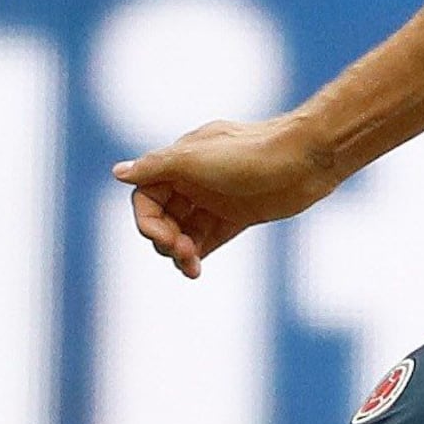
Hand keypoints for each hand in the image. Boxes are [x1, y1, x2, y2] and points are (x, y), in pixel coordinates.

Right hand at [115, 114, 346, 278]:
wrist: (305, 160)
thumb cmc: (250, 153)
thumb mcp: (195, 158)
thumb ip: (156, 167)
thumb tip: (117, 173)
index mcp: (180, 160)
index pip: (146, 195)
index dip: (147, 220)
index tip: (163, 239)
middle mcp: (194, 179)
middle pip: (163, 216)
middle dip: (165, 238)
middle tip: (181, 253)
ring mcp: (216, 198)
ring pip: (184, 230)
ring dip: (180, 250)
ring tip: (191, 266)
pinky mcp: (237, 215)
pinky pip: (207, 238)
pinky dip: (198, 254)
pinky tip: (196, 269)